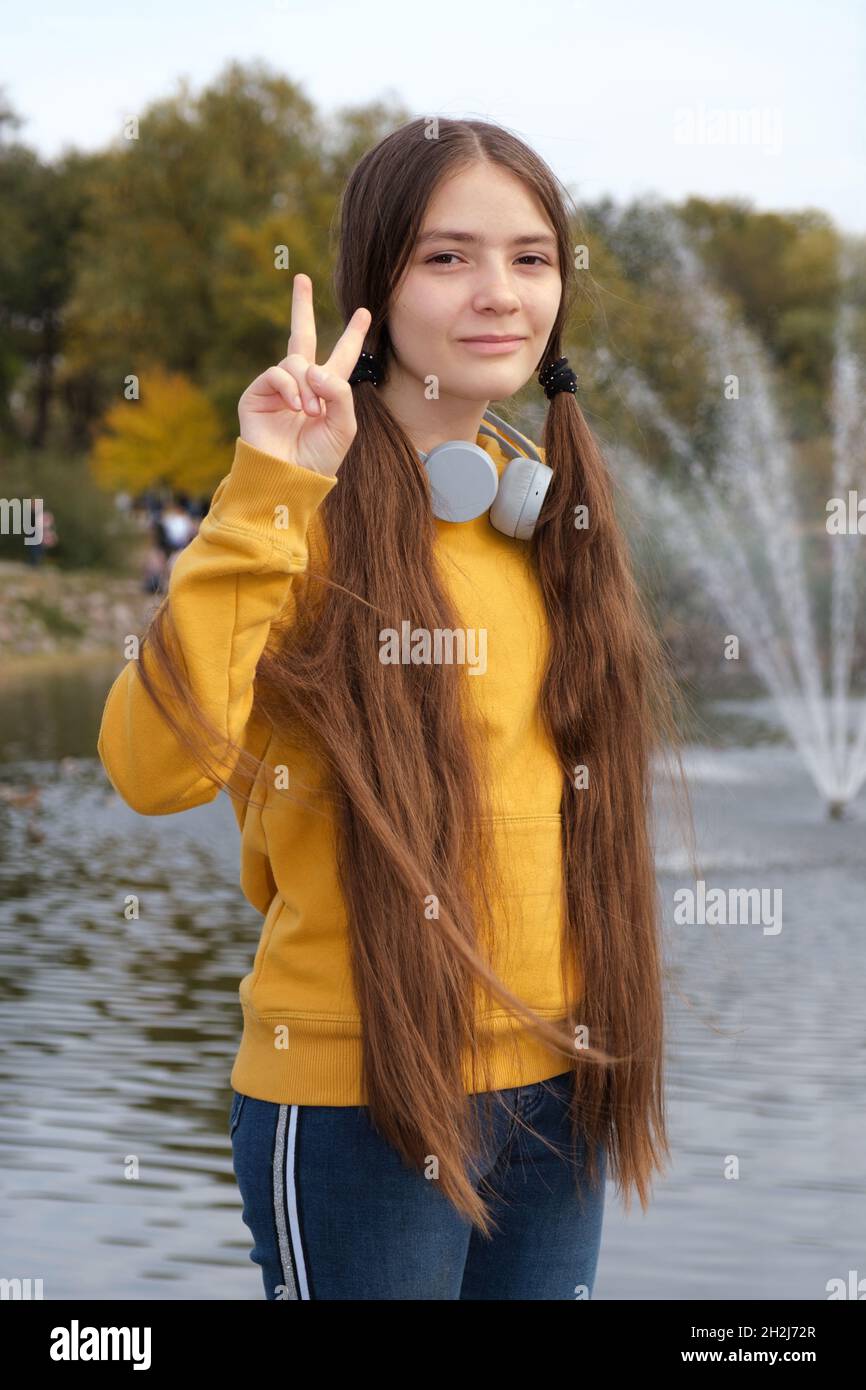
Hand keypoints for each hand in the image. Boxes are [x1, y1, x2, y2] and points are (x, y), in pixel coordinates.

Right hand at [238, 273, 371, 476]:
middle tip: (302, 278)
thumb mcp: (344, 425)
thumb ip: (339, 392)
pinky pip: (277, 373)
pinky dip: (290, 387)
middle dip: (301, 306)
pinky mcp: (258, 394)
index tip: (365, 312)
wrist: (290, 477)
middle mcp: (301, 384)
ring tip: (311, 413)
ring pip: (296, 361)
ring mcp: (278, 387)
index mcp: (326, 391)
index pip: (341, 356)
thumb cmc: (319, 458)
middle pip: (302, 335)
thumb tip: (313, 368)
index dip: (352, 335)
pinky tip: (296, 407)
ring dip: (308, 385)